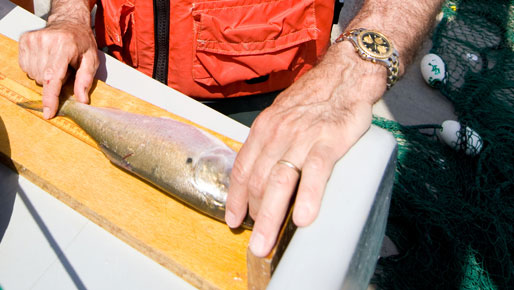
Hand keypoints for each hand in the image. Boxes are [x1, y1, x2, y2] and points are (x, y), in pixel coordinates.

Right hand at [19, 19, 97, 118]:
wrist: (68, 21)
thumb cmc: (81, 42)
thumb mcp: (91, 60)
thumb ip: (85, 80)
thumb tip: (82, 101)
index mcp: (64, 46)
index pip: (53, 77)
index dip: (50, 98)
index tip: (49, 113)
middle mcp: (45, 41)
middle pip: (43, 79)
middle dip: (54, 81)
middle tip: (65, 69)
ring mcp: (32, 40)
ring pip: (33, 75)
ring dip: (45, 75)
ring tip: (56, 63)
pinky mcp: (23, 41)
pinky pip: (26, 68)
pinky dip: (36, 68)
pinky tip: (45, 59)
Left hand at [225, 42, 386, 256]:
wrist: (345, 74)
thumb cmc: (314, 98)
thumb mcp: (281, 116)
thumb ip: (270, 143)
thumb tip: (262, 174)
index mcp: (263, 129)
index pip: (242, 169)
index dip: (234, 198)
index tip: (233, 219)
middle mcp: (278, 134)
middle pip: (257, 182)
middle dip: (252, 217)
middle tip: (255, 243)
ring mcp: (303, 137)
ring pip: (280, 181)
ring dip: (271, 216)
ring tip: (267, 241)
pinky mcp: (329, 140)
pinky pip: (316, 172)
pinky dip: (308, 197)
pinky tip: (303, 218)